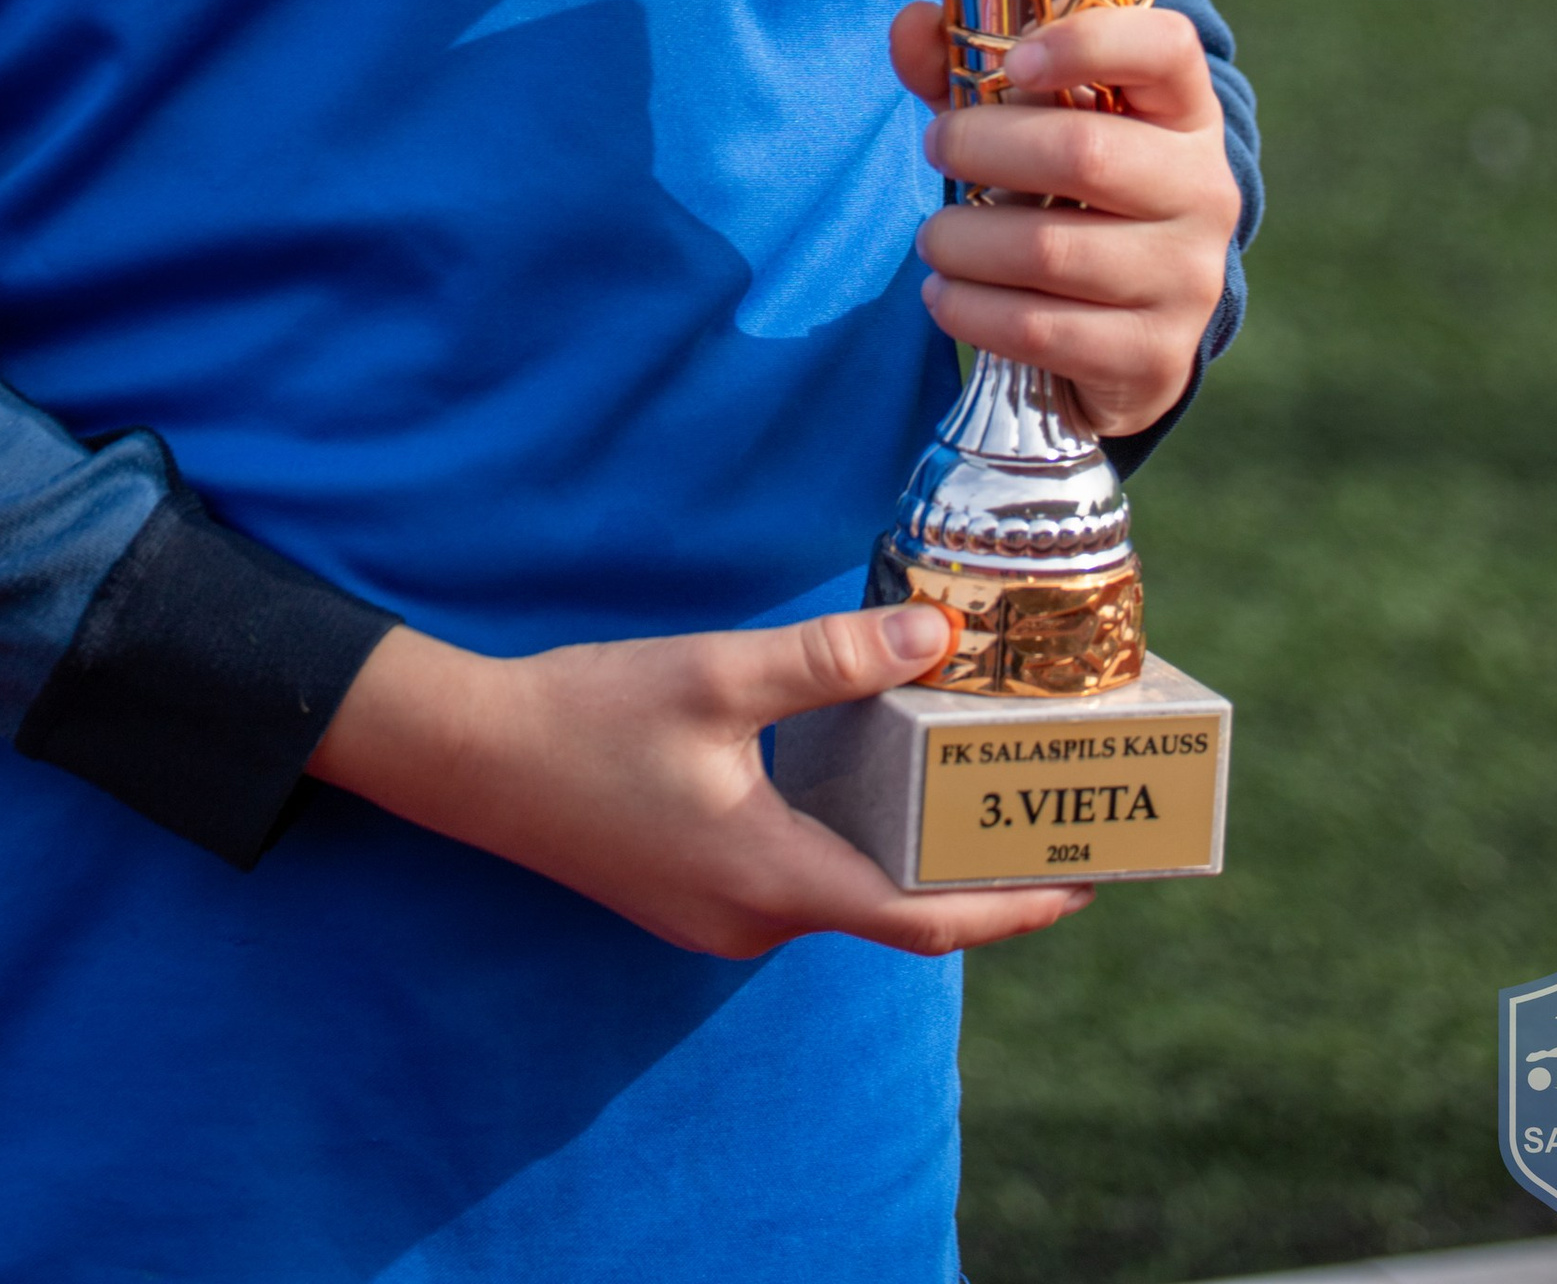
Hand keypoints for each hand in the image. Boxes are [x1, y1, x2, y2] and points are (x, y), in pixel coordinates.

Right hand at [309, 603, 1090, 961]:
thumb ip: (828, 661)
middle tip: (1043, 813)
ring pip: (845, 891)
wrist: (469, 758)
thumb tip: (941, 637)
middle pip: (894, 911)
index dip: (1014, 904)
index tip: (1087, 879)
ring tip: (974, 789)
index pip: (924, 920)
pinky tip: (868, 775)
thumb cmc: (587, 716)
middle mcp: (754, 918)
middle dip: (975, 871)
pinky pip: (799, 876)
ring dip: (911, 852)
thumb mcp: (714, 674)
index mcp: (773, 879)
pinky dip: (853, 840)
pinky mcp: (693, 891)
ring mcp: (719, 913)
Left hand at [888, 2, 1239, 442]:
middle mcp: (1204, 190)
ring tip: (935, 238)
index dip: (1089, 41)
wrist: (1128, 332)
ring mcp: (1188, 278)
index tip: (1016, 58)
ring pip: (1048, 250)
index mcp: (1184, 113)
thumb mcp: (1027, 123)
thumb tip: (910, 27)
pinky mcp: (1154, 354)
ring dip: (961, 241)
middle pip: (1083, 152)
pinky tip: (946, 296)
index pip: (1166, 49)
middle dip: (979, 145)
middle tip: (935, 147)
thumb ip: (966, 67)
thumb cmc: (1066, 196)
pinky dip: (969, 310)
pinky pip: (1039, 329)